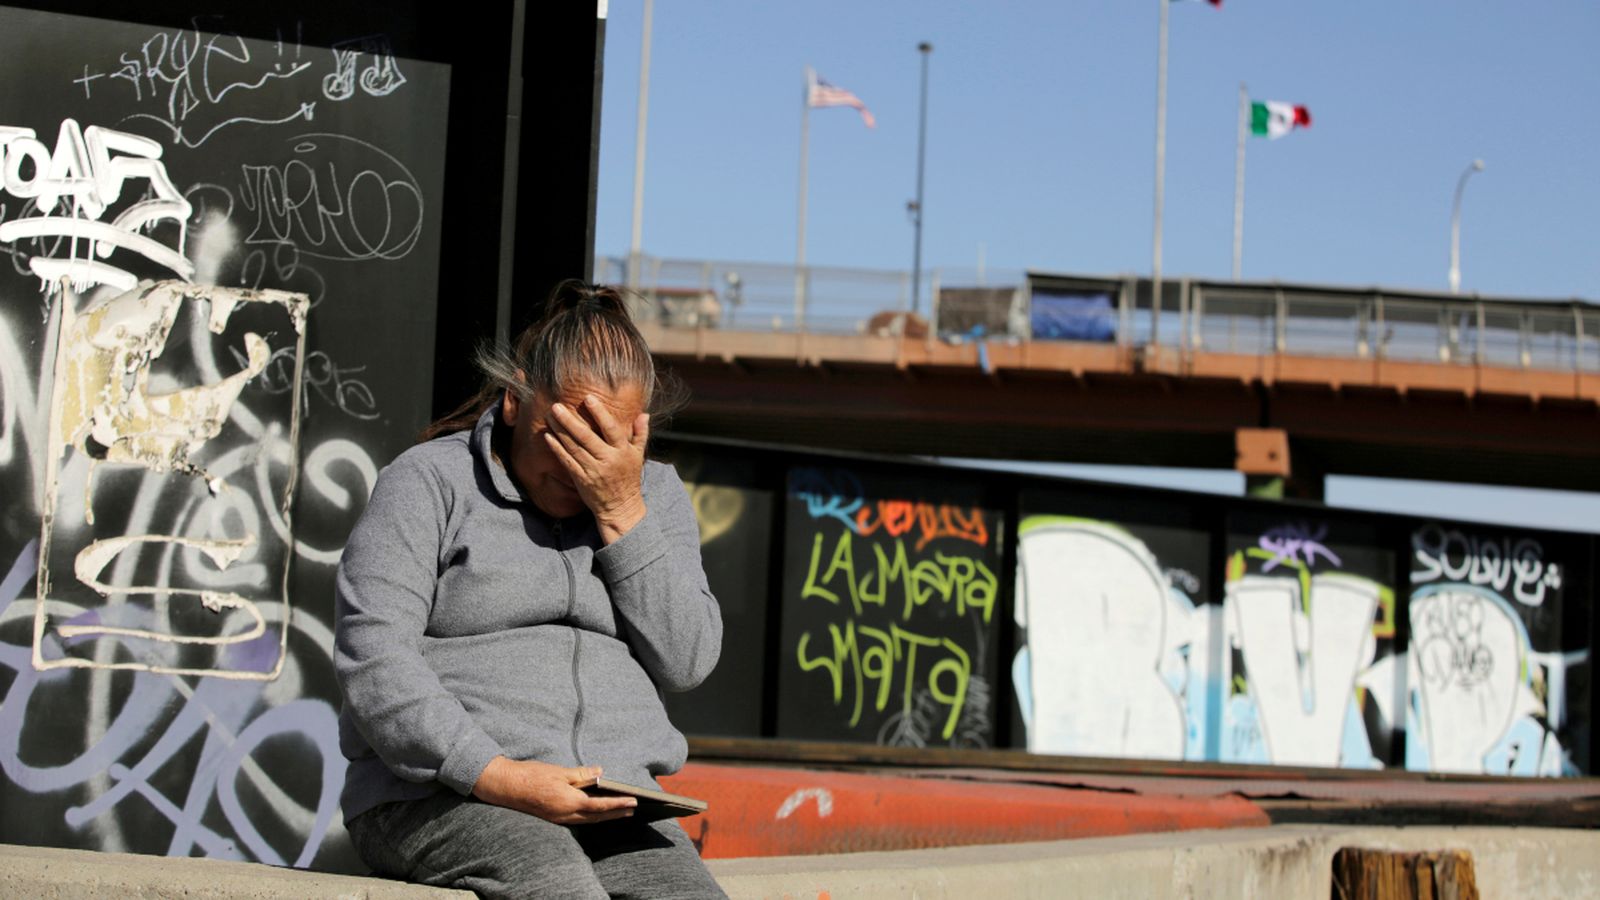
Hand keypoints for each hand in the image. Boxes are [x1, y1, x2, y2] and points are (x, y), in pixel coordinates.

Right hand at [471, 757, 635, 824]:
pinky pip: (578, 820)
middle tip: (633, 810)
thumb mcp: (559, 771)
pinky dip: (592, 816)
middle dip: (616, 813)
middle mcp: (565, 814)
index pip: (599, 805)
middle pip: (596, 816)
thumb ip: (582, 774)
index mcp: (568, 801)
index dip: (618, 804)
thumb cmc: (532, 776)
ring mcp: (559, 819)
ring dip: (605, 817)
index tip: (633, 802)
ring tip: (621, 812)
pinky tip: (598, 812)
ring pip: (588, 820)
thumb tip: (601, 772)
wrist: (506, 786)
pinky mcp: (554, 818)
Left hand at [545, 395, 648, 542]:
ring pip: (574, 447)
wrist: (620, 507)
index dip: (600, 413)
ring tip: (550, 416)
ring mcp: (593, 470)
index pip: (611, 429)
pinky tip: (548, 436)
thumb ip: (641, 434)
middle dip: (570, 421)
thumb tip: (644, 414)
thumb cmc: (629, 478)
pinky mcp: (581, 479)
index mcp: (622, 451)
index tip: (588, 398)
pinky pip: (567, 461)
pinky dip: (557, 449)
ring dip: (560, 431)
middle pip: (586, 437)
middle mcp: (607, 460)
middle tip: (556, 406)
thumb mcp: (638, 455)